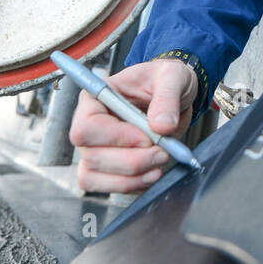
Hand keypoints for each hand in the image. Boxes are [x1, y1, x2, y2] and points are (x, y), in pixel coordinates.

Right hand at [70, 59, 197, 194]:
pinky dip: (132, 186)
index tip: (147, 138)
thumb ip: (167, 97)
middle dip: (131, 161)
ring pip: (95, 176)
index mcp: (96, 97)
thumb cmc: (166, 80)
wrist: (176, 96)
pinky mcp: (107, 168)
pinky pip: (108, 187)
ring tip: (159, 164)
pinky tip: (153, 173)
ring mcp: (95, 148)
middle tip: (163, 153)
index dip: (116, 138)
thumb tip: (161, 126)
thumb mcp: (172, 76)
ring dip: (131, 178)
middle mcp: (90, 125)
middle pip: (91, 155)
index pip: (86, 126)